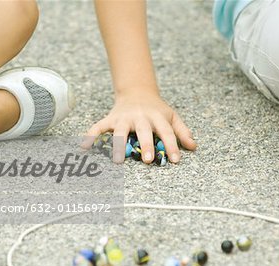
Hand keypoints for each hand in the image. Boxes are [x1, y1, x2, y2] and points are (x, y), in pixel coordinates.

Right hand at [81, 92, 196, 162]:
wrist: (137, 91)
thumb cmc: (157, 110)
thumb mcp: (172, 116)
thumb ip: (182, 131)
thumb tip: (193, 147)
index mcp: (157, 117)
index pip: (166, 132)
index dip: (172, 145)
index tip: (175, 160)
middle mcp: (140, 117)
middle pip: (144, 131)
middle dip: (145, 145)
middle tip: (147, 160)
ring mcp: (124, 117)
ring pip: (120, 131)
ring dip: (118, 144)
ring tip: (117, 160)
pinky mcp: (111, 119)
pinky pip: (99, 127)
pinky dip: (91, 136)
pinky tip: (84, 147)